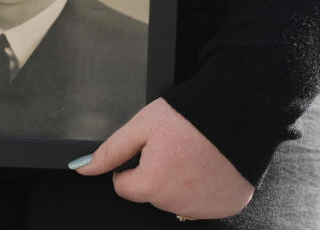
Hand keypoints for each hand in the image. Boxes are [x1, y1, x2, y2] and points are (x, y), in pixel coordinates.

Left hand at [75, 98, 253, 219]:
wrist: (238, 110)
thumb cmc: (188, 116)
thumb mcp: (141, 125)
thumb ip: (110, 151)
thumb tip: (82, 167)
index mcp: (152, 185)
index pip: (124, 186)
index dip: (133, 164)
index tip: (150, 147)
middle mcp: (177, 204)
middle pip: (152, 193)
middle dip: (157, 172)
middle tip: (175, 146)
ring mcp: (204, 208)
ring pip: (177, 199)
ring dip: (180, 181)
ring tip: (194, 153)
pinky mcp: (227, 206)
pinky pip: (204, 202)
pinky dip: (204, 187)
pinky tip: (209, 165)